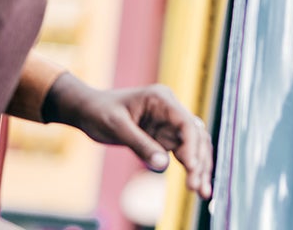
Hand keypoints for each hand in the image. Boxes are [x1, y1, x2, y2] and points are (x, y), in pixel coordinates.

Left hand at [43, 74, 212, 198]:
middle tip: (197, 187)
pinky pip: (184, 153)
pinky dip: (191, 168)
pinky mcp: (165, 137)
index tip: (191, 168)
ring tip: (203, 192)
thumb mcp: (117, 128)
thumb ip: (140, 145)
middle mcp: (171, 111)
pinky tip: (196, 184)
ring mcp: (169, 124)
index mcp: (162, 100)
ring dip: (200, 168)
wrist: (88, 110)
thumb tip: (163, 166)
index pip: (186, 124)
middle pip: (195, 137)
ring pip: (194, 146)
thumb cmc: (99, 112)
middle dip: (200, 162)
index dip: (192, 146)